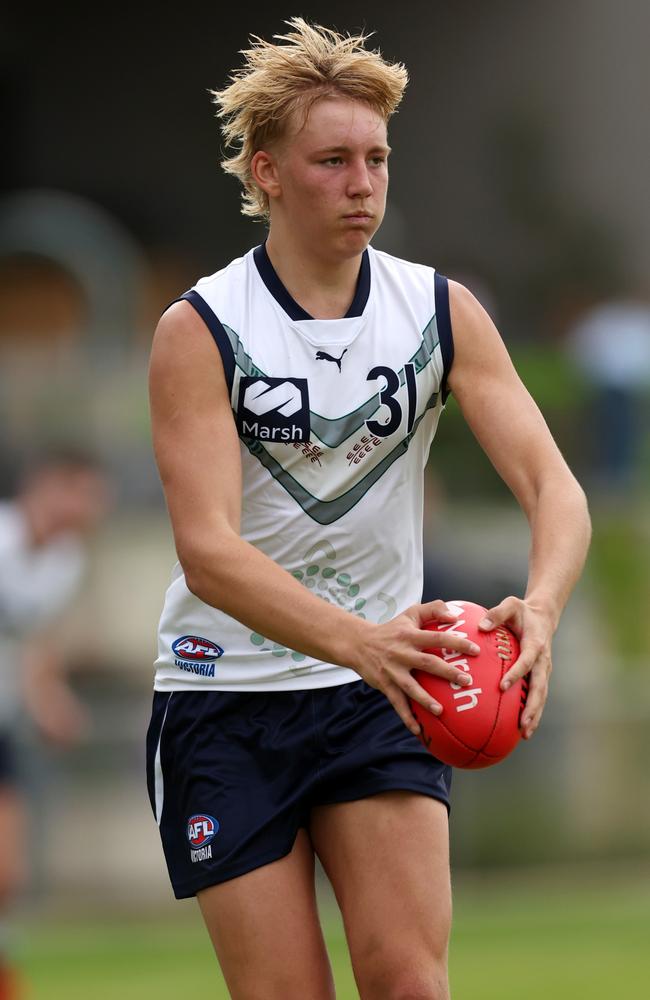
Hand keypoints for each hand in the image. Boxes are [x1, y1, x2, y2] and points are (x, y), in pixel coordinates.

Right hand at [352, 599, 480, 735]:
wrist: (359, 643)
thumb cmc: (392, 629)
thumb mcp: (410, 613)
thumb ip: (433, 608)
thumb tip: (454, 615)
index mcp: (411, 635)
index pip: (437, 638)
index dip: (456, 642)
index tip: (476, 650)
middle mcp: (402, 653)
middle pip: (427, 663)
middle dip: (447, 672)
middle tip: (467, 681)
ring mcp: (393, 671)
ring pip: (410, 687)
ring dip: (425, 700)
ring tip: (441, 711)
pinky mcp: (385, 685)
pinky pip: (397, 703)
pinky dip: (407, 717)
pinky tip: (418, 730)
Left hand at [478, 596, 554, 739]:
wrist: (544, 615)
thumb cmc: (522, 611)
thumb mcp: (510, 605)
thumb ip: (496, 614)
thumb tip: (480, 626)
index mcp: (535, 644)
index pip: (526, 662)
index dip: (516, 674)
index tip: (502, 687)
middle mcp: (543, 660)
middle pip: (539, 688)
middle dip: (532, 707)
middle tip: (522, 724)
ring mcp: (544, 670)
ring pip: (541, 696)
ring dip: (535, 714)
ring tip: (525, 733)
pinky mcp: (541, 676)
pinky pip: (537, 695)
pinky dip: (532, 711)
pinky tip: (522, 727)